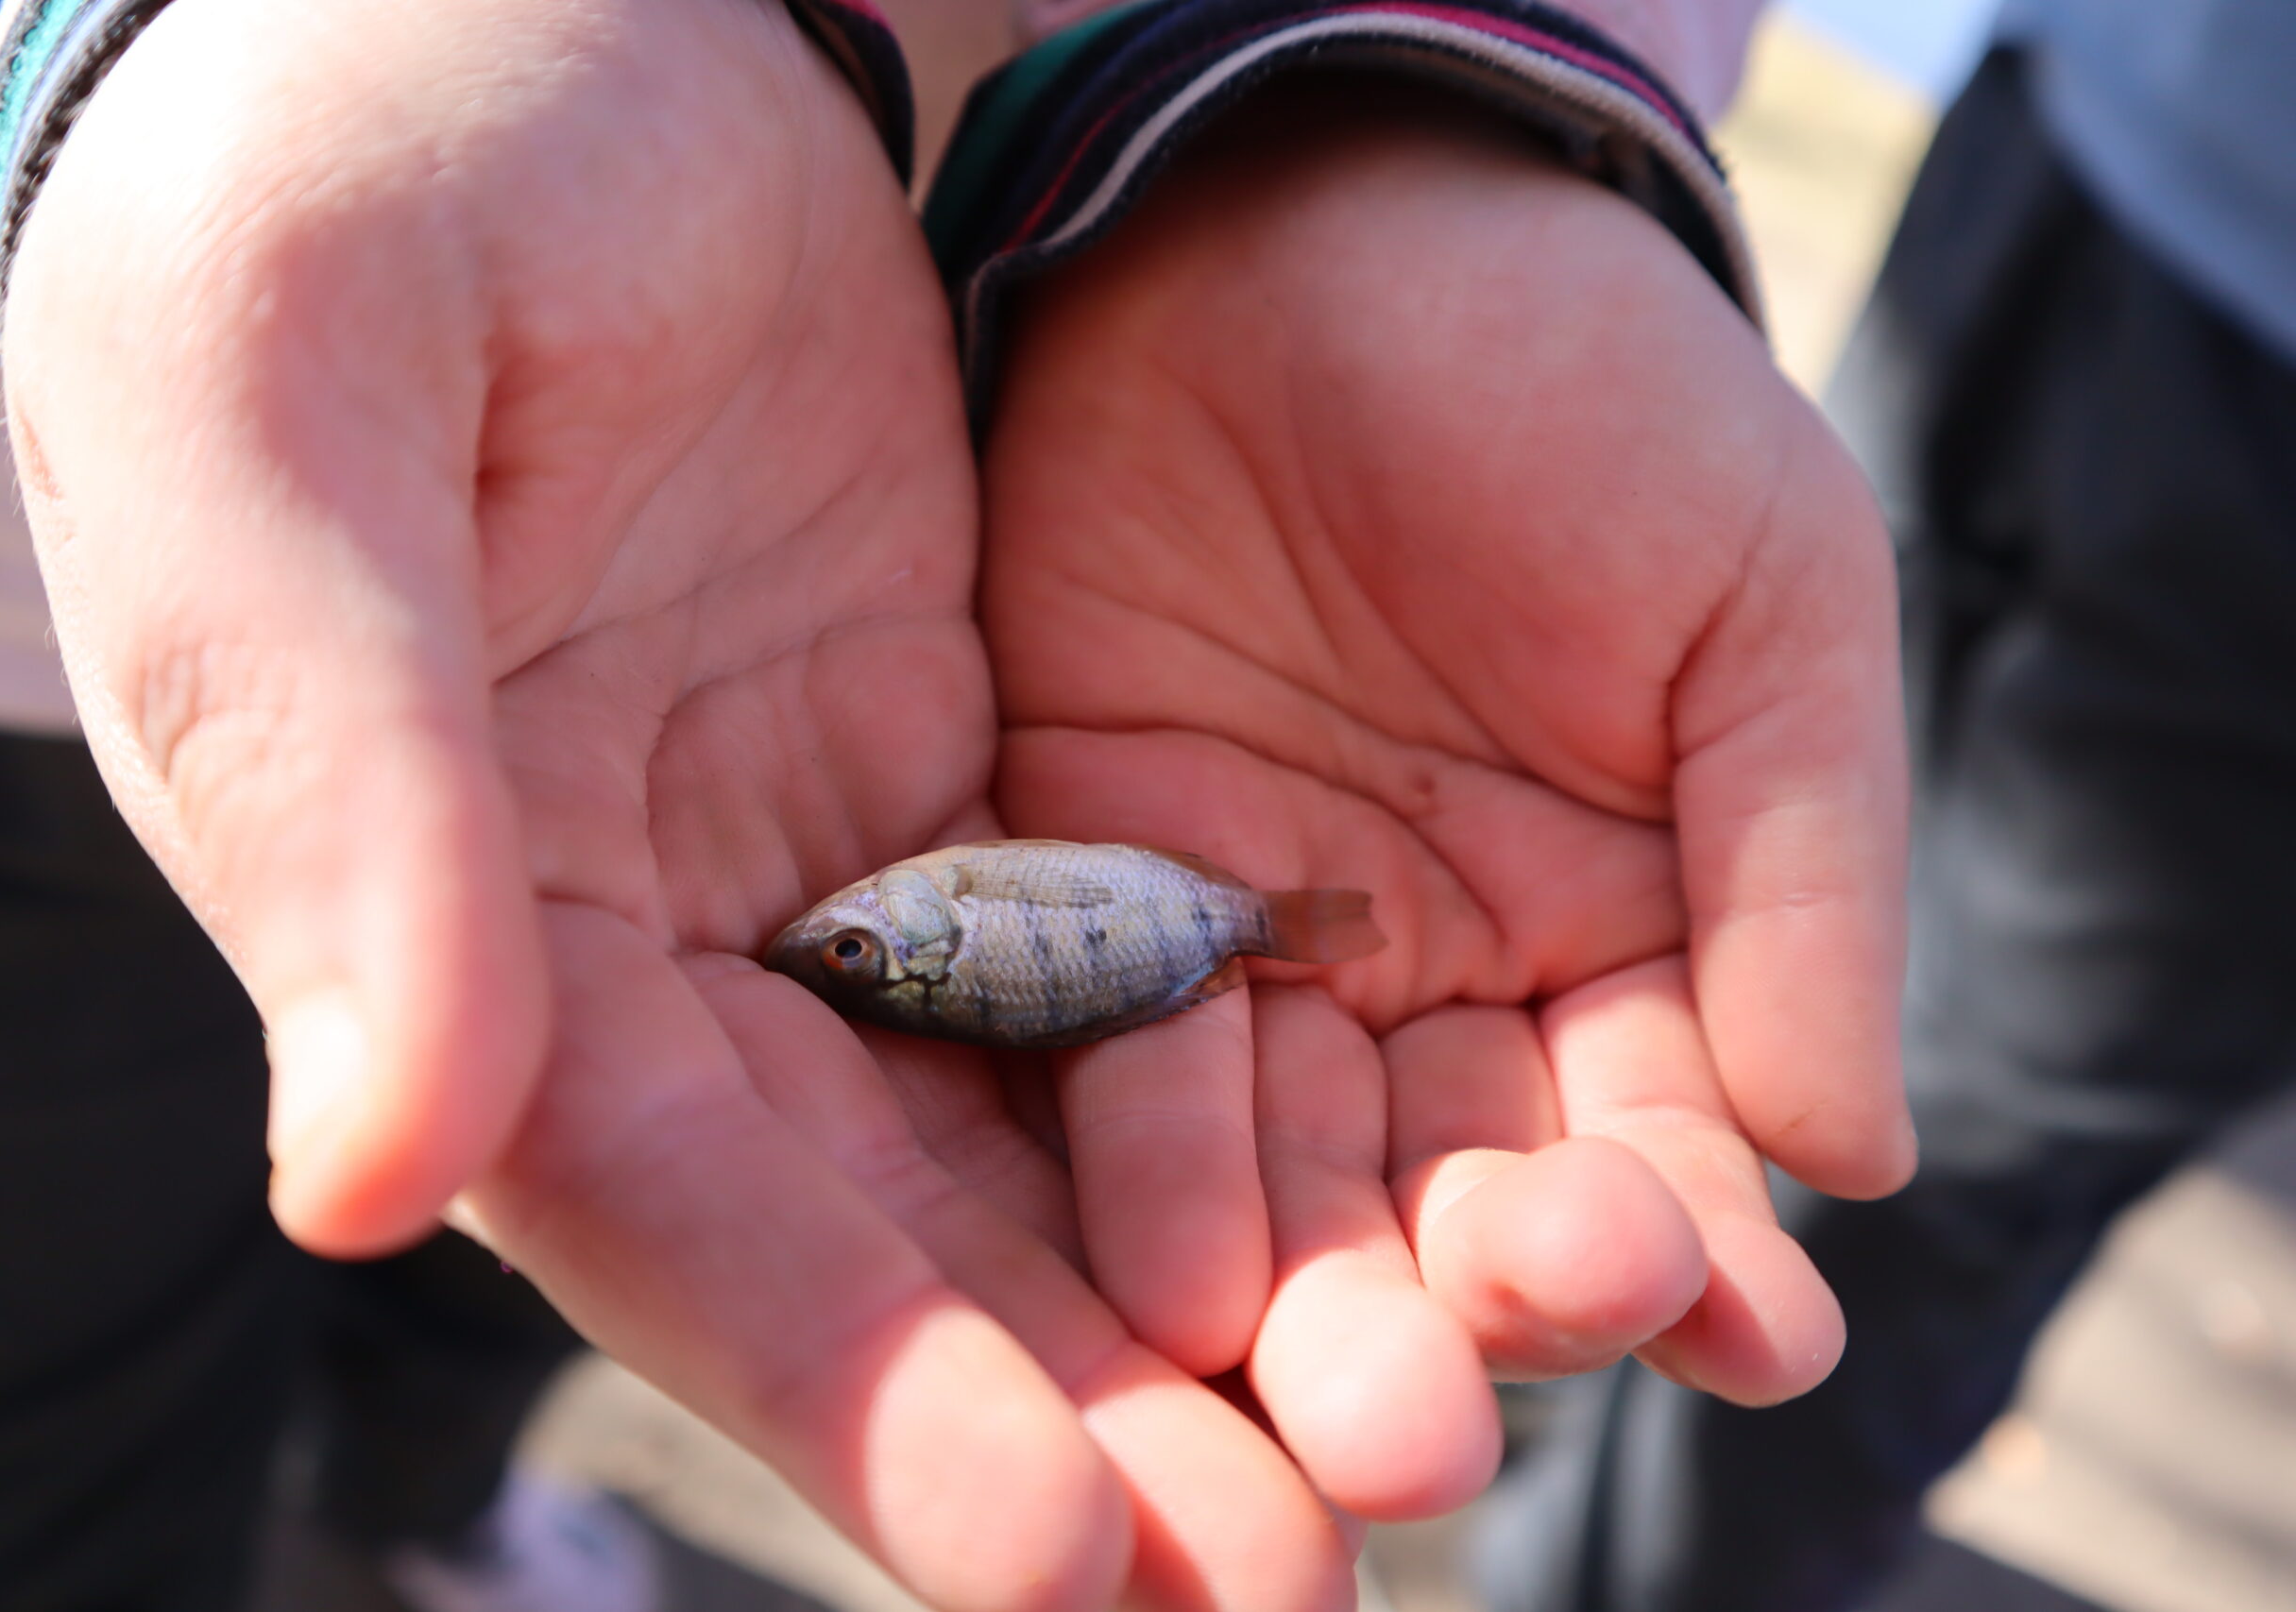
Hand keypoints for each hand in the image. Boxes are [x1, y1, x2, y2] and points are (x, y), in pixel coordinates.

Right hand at [0, 0, 1356, 1603]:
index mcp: (444, 915)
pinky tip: (1381, 1207)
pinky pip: (1099, 965)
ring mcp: (801, 866)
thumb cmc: (343, 178)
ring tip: (1390, 1460)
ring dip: (1183, 1309)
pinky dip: (1223, 1097)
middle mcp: (628, 945)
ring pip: (1006, 1138)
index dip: (847, 1390)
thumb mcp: (295, 433)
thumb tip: (363, 1180)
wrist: (513, 2)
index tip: (1058, 1552)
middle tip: (1292, 1584)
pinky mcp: (939, 772)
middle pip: (863, 1237)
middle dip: (1070, 1421)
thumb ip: (346, 795)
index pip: (656, 1209)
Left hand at [970, 83, 1912, 1516]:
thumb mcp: (1760, 599)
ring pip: (1269, 1165)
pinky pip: (1097, 1045)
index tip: (1720, 1324)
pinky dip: (1125, 1156)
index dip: (1686, 1239)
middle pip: (1443, 1200)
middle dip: (1448, 1319)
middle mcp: (1430, 983)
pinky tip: (1148, 1266)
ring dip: (1283, 1291)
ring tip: (1297, 1399)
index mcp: (1622, 935)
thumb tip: (1855, 1167)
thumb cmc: (1580, 386)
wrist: (1312, 216)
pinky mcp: (1077, 888)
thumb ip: (1804, 874)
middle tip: (1429, 1432)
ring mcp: (1248, 948)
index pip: (1659, 1139)